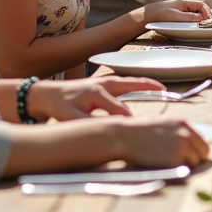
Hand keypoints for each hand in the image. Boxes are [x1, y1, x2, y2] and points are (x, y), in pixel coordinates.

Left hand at [28, 75, 164, 120]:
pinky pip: (124, 82)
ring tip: (160, 87)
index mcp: (98, 93)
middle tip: (165, 91)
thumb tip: (109, 130)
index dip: (130, 122)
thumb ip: (91, 124)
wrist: (45, 94)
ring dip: (144, 83)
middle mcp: (103, 83)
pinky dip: (136, 83)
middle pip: (131, 84)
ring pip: (129, 81)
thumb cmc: (58, 106)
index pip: (121, 111)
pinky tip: (142, 87)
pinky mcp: (102, 82)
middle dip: (149, 87)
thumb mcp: (71, 118)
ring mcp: (103, 81)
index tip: (140, 131)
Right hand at [117, 118, 211, 167]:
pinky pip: (183, 170)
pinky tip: (165, 166)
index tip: (193, 156)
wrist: (124, 136)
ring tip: (171, 164)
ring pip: (195, 163)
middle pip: (203, 153)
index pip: (203, 142)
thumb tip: (188, 140)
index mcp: (184, 123)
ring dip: (186, 166)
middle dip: (195, 159)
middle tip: (184, 163)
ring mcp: (181, 147)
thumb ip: (178, 130)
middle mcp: (186, 134)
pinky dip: (177, 171)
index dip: (198, 151)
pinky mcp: (174, 160)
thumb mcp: (163, 122)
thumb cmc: (138, 129)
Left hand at [144, 0, 210, 23]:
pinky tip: (196, 25)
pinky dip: (195, 21)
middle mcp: (185, 6)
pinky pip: (191, 18)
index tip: (208, 19)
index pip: (201, 4)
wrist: (148, 16)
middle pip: (200, 9)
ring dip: (201, 18)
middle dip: (206, 15)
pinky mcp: (180, 16)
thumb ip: (188, 17)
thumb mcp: (175, 15)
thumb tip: (201, 18)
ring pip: (196, 14)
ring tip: (204, 24)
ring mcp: (182, 11)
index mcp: (184, 2)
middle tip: (208, 23)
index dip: (206, 11)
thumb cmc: (160, 13)